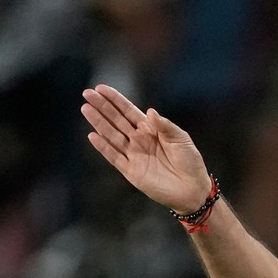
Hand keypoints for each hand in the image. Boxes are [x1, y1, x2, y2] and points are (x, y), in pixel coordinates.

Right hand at [81, 84, 211, 212]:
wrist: (192, 189)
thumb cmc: (189, 161)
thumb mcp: (181, 139)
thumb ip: (164, 125)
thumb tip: (149, 111)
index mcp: (151, 129)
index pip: (129, 111)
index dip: (115, 100)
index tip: (100, 88)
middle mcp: (139, 140)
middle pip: (116, 120)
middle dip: (102, 107)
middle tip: (87, 93)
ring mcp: (133, 154)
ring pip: (111, 135)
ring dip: (99, 122)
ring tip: (86, 108)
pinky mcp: (130, 170)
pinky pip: (114, 156)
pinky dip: (103, 147)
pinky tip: (92, 135)